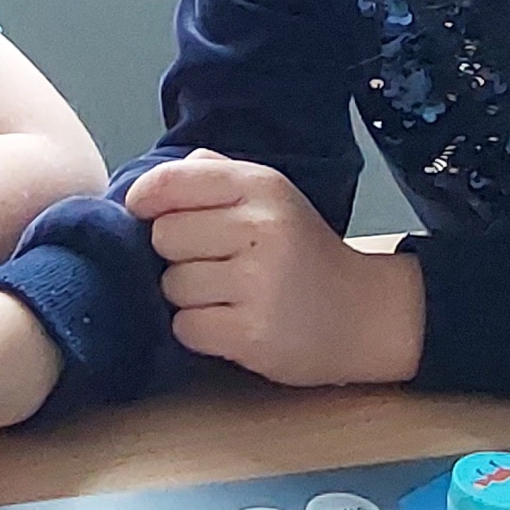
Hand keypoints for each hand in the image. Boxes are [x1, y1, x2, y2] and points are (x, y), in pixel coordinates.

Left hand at [127, 150, 423, 386]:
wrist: (365, 314)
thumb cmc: (304, 252)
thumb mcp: (272, 197)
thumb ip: (216, 176)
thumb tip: (154, 182)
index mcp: (261, 187)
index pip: (171, 183)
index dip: (145, 200)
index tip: (144, 213)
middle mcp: (260, 228)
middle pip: (165, 237)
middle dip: (176, 254)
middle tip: (212, 263)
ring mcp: (258, 283)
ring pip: (172, 285)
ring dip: (189, 297)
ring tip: (227, 296)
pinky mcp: (254, 333)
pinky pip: (186, 327)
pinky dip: (199, 330)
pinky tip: (230, 323)